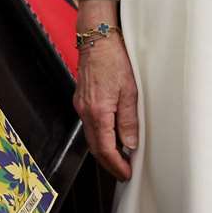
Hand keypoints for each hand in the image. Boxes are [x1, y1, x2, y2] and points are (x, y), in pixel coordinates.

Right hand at [72, 33, 138, 180]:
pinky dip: (100, 136)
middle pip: (95, 147)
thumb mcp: (129, 90)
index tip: (126, 173)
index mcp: (98, 111)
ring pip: (91, 137)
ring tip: (121, 157)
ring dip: (105, 150)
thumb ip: (128, 120)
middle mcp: (85, 111)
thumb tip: (130, 143)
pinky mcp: (82, 100)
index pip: (105, 149)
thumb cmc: (113, 59)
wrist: (96, 39)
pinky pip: (90, 125)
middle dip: (109, 163)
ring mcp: (81, 106)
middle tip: (124, 171)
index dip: (116, 165)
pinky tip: (112, 135)